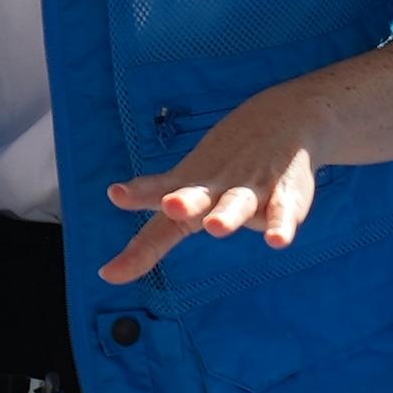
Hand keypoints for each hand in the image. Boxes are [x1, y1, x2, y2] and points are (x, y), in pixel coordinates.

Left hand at [103, 80, 329, 283]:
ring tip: (216, 226)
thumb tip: (109, 272)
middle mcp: (215, 190)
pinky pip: (283, 212)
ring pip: (236, 204)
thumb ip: (155, 232)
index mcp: (188, 192)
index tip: (108, 274)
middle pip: (196, 199)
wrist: (284, 118)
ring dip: (226, 214)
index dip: (137, 251)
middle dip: (184, 203)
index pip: (158, 226)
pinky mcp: (285, 193)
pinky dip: (281, 225)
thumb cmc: (224, 163)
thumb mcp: (186, 188)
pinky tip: (276, 240)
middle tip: (171, 205)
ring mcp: (250, 190)